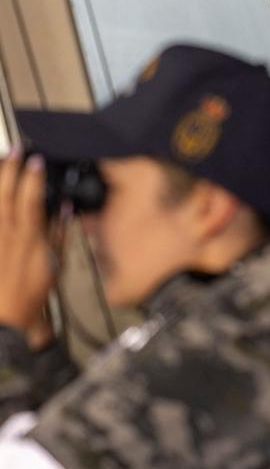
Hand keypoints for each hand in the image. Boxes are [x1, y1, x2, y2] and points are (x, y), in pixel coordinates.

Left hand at [0, 149, 55, 336]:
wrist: (5, 317)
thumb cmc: (31, 292)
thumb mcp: (55, 264)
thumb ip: (59, 233)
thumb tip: (64, 209)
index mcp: (29, 239)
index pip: (31, 201)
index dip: (33, 179)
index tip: (36, 161)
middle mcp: (7, 235)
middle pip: (5, 195)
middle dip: (10, 170)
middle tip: (15, 151)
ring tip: (1, 161)